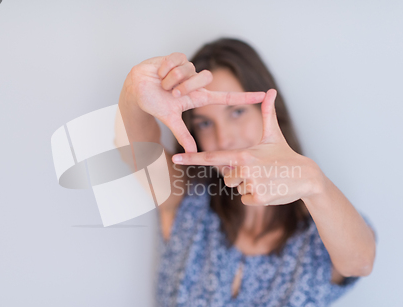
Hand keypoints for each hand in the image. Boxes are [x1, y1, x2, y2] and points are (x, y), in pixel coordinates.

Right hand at [119, 52, 265, 152]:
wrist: (137, 88)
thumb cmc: (154, 103)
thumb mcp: (170, 118)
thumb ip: (182, 134)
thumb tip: (192, 152)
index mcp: (198, 98)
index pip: (227, 98)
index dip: (245, 97)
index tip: (265, 95)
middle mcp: (196, 83)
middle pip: (205, 78)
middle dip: (186, 86)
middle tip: (172, 92)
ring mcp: (188, 70)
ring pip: (189, 68)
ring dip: (172, 78)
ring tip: (162, 83)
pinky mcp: (177, 58)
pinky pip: (177, 59)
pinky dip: (165, 68)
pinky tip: (159, 72)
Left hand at [171, 89, 325, 205]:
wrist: (306, 177)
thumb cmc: (286, 155)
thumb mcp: (274, 135)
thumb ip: (267, 114)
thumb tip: (270, 91)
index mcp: (244, 154)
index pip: (213, 157)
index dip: (193, 158)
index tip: (176, 159)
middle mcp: (245, 169)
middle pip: (227, 178)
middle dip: (240, 177)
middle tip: (259, 172)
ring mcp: (251, 185)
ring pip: (237, 189)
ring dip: (248, 187)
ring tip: (265, 180)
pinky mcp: (258, 199)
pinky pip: (245, 200)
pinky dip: (255, 197)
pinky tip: (268, 189)